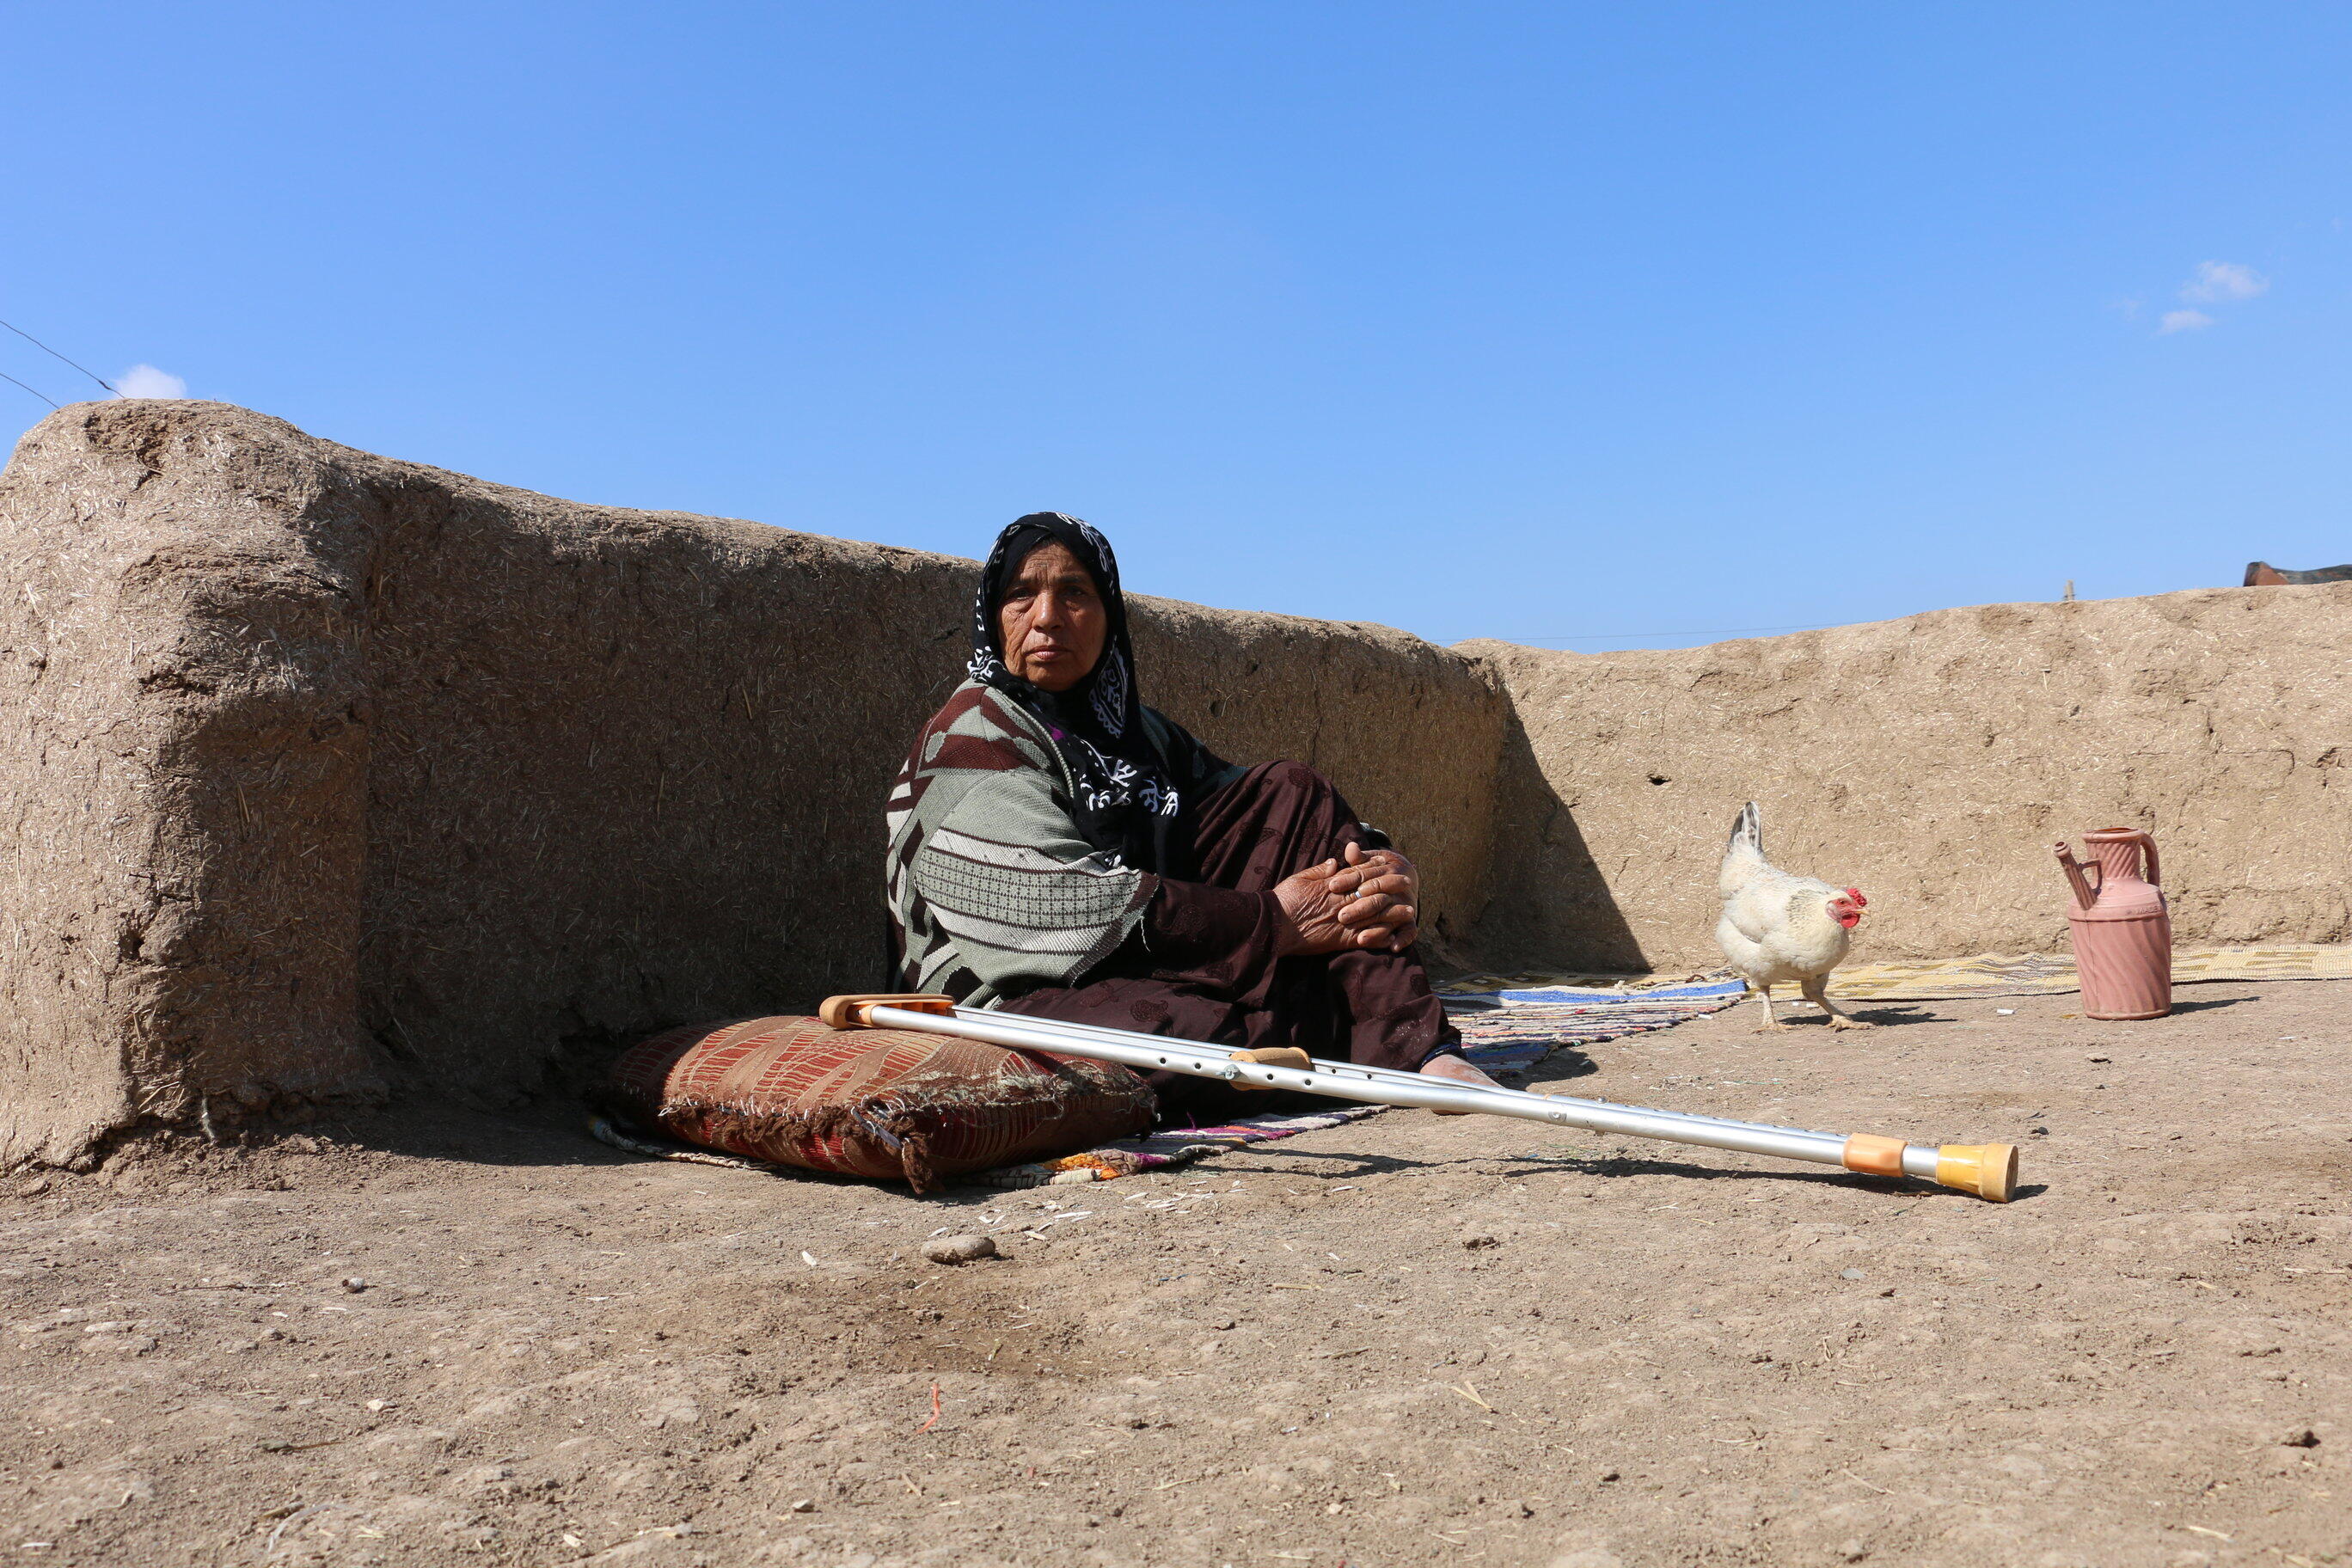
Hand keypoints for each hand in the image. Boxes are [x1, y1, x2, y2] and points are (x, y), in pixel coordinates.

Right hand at [1272, 841, 1417, 955]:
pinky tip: (1394, 936)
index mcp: (1333, 886)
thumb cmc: (1284, 900)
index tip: (1389, 865)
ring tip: (1409, 910)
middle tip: (1407, 882)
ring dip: (1393, 913)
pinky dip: (1381, 937)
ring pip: (1375, 915)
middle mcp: (1342, 902)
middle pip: (1373, 892)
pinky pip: (1367, 938)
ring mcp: (1344, 922)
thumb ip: (1319, 871)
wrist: (1275, 925)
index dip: (1376, 870)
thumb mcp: (1300, 879)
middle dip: (1392, 887)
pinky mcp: (1342, 940)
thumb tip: (1336, 863)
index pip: (1360, 875)